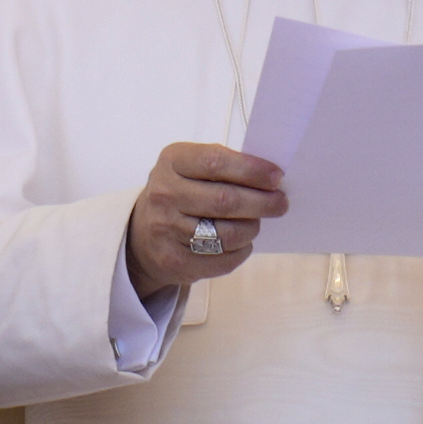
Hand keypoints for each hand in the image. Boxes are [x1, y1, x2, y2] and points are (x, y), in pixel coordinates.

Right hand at [127, 143, 286, 297]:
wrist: (142, 235)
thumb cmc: (180, 193)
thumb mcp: (191, 167)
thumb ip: (225, 166)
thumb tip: (269, 177)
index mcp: (172, 162)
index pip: (215, 162)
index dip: (251, 170)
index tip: (276, 177)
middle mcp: (165, 194)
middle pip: (225, 200)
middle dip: (262, 202)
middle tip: (280, 203)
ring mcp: (166, 230)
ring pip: (228, 233)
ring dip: (252, 228)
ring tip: (255, 222)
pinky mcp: (175, 261)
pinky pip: (223, 259)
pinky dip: (241, 250)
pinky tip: (240, 242)